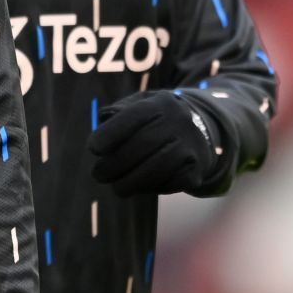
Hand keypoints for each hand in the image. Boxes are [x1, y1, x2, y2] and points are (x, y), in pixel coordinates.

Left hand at [88, 90, 218, 195]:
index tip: (93, 148)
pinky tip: (138, 185)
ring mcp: (190, 147)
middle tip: (98, 174)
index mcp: (161, 103)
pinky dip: (147, 188)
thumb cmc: (154, 121)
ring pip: (155, 169)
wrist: (199, 133)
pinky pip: (166, 184)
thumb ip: (116, 116)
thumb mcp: (138, 107)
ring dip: (128, 182)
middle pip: (143, 144)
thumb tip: (97, 138)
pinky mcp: (194, 172)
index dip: (110, 134)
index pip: (133, 116)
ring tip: (115, 186)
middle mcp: (179, 122)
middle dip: (114, 164)